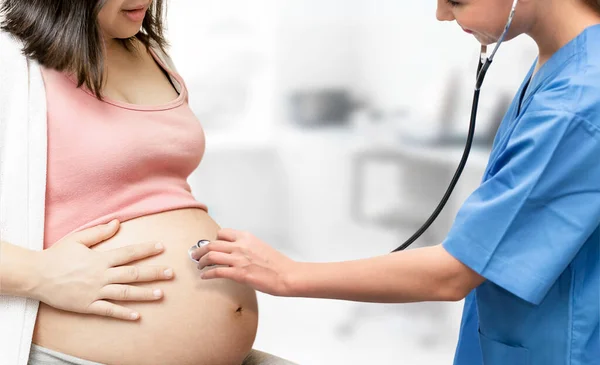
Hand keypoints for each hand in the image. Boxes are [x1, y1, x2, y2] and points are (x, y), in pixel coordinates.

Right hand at [32, 219, 173, 320]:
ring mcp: (95, 292)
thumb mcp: (78, 239)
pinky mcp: (87, 305)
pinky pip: (108, 310)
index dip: (146, 250)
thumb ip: (99, 232)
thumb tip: (118, 222)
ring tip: (161, 294)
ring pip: (125, 293)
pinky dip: (123, 313)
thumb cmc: (57, 255)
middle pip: (133, 274)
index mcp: (100, 259)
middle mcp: (101, 275)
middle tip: (170, 273)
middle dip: (153, 273)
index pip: (129, 253)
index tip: (161, 247)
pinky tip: (137, 315)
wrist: (36, 276)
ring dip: (144, 294)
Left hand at [191, 229, 298, 296]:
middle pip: (212, 244)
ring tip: (199, 265)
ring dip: (201, 261)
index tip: (210, 245)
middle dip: (200, 250)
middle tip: (196, 254)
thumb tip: (236, 253)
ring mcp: (239, 259)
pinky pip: (216, 272)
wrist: (287, 275)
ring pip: (211, 256)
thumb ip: (246, 247)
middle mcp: (240, 246)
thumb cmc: (277, 264)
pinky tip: (204, 277)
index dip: (214, 240)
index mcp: (247, 237)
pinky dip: (207, 274)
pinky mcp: (238, 274)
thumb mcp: (261, 247)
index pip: (223, 233)